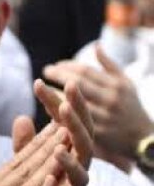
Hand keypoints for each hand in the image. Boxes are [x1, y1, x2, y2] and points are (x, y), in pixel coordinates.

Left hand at [20, 80, 93, 185]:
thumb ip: (26, 146)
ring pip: (84, 148)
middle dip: (76, 105)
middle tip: (70, 82)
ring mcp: (76, 180)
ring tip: (65, 109)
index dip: (52, 102)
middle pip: (80, 128)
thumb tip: (21, 116)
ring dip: (74, 128)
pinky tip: (59, 151)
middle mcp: (73, 163)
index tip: (38, 82)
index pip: (61, 121)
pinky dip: (69, 165)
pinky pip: (78, 179)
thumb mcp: (27, 170)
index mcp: (62, 153)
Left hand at [42, 50, 146, 169]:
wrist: (143, 139)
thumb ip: (109, 66)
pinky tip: (48, 107)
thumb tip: (95, 46)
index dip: (67, 66)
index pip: (85, 71)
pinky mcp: (97, 133)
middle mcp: (110, 100)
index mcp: (117, 86)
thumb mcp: (126, 84)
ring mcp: (104, 117)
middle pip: (77, 84)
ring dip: (54, 93)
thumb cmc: (131, 107)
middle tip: (45, 71)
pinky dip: (58, 113)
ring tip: (41, 87)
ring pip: (72, 102)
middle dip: (58, 75)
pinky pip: (72, 121)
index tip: (55, 65)